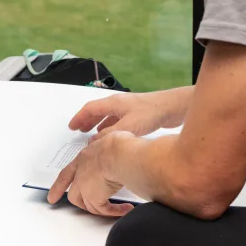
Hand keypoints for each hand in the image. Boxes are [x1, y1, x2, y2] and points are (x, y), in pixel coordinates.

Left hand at [47, 131, 136, 216]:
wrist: (120, 154)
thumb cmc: (117, 145)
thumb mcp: (107, 138)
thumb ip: (104, 141)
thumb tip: (108, 138)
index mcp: (83, 159)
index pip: (66, 175)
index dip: (59, 187)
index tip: (52, 197)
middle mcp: (80, 174)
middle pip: (74, 195)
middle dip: (81, 202)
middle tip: (86, 207)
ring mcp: (85, 188)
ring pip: (88, 205)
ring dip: (101, 209)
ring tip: (114, 209)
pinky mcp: (95, 198)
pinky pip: (104, 210)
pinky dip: (114, 212)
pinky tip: (125, 209)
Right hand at [68, 87, 190, 136]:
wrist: (174, 107)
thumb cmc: (152, 112)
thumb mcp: (128, 126)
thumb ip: (110, 135)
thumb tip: (93, 143)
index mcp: (113, 103)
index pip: (90, 109)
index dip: (79, 118)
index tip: (71, 127)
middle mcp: (118, 103)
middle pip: (97, 111)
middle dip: (86, 120)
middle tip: (77, 131)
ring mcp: (128, 108)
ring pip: (107, 116)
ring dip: (97, 124)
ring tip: (91, 134)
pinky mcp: (137, 114)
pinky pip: (117, 119)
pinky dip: (109, 127)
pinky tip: (112, 135)